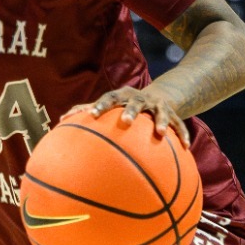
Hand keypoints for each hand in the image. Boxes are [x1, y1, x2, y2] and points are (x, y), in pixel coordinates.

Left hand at [70, 86, 188, 145]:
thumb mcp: (109, 105)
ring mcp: (158, 106)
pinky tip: (186, 148)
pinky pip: (180, 125)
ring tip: (160, 134)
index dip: (102, 105)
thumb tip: (59, 121)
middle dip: (130, 111)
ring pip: (161, 112)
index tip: (93, 115)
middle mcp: (141, 99)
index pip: (110, 97)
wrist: (159, 96)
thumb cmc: (124, 106)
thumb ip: (85, 112)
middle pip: (135, 102)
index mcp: (123, 96)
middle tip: (125, 122)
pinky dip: (183, 135)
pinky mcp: (174, 114)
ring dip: (161, 122)